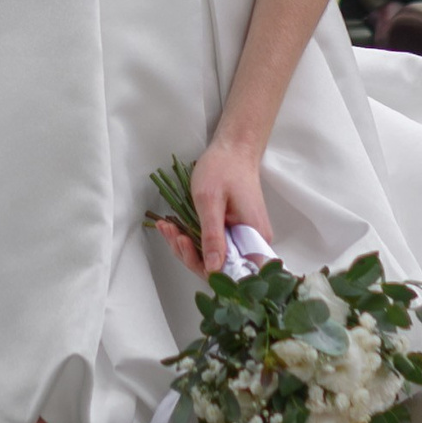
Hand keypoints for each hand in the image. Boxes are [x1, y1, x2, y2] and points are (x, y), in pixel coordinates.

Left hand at [153, 137, 272, 277]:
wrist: (233, 150)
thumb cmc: (224, 168)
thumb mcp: (210, 201)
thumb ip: (212, 236)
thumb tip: (214, 269)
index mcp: (255, 237)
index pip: (235, 272)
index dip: (209, 271)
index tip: (186, 250)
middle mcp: (253, 242)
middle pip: (220, 266)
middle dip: (190, 254)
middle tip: (172, 233)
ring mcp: (242, 238)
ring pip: (212, 256)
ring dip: (186, 245)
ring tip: (167, 227)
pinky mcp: (232, 233)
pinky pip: (210, 244)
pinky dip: (190, 237)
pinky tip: (172, 226)